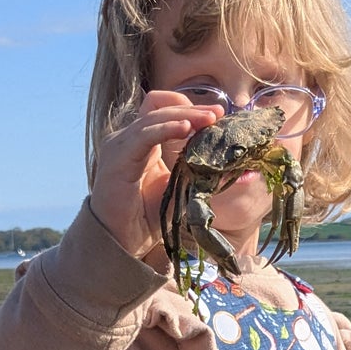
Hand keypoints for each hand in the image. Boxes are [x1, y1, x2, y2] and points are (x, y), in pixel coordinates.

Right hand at [91, 90, 222, 266]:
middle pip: (161, 108)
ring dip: (184, 116)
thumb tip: (233, 167)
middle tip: (218, 114)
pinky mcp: (117, 156)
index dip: (191, 109)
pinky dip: (166, 129)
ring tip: (209, 120)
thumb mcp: (180, 189)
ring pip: (154, 116)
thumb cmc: (147, 218)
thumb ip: (199, 173)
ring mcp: (120, 145)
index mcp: (142, 143)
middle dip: (193, 109)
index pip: (166, 111)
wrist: (122, 241)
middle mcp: (129, 139)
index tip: (218, 115)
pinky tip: (187, 130)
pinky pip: (144, 135)